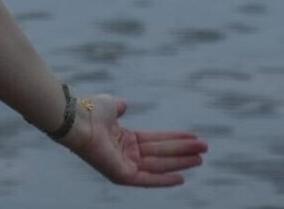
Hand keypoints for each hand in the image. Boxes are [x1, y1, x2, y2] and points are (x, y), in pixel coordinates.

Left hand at [60, 93, 207, 186]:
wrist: (77, 120)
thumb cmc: (90, 111)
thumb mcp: (109, 106)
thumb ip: (118, 107)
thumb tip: (124, 104)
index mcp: (124, 138)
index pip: (155, 140)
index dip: (174, 138)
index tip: (194, 136)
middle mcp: (127, 154)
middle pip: (161, 152)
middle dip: (183, 150)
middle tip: (205, 148)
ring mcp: (125, 165)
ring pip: (159, 163)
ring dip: (181, 161)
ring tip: (201, 157)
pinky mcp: (123, 176)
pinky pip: (148, 179)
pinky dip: (165, 179)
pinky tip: (182, 177)